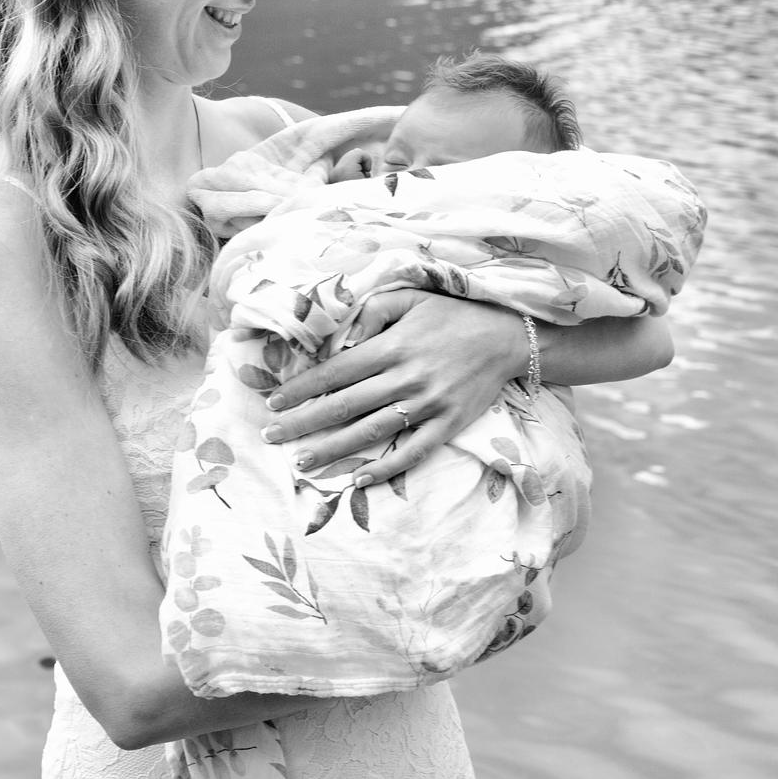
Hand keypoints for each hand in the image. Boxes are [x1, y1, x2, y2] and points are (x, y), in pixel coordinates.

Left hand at [261, 291, 527, 486]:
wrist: (506, 336)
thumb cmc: (451, 315)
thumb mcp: (411, 298)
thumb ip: (373, 313)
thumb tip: (342, 341)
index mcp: (392, 347)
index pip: (335, 371)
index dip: (302, 389)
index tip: (274, 402)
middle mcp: (406, 378)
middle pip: (344, 406)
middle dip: (303, 423)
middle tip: (271, 436)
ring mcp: (428, 405)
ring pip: (371, 432)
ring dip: (333, 449)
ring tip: (302, 462)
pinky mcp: (448, 424)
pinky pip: (413, 452)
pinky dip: (386, 468)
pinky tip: (358, 480)